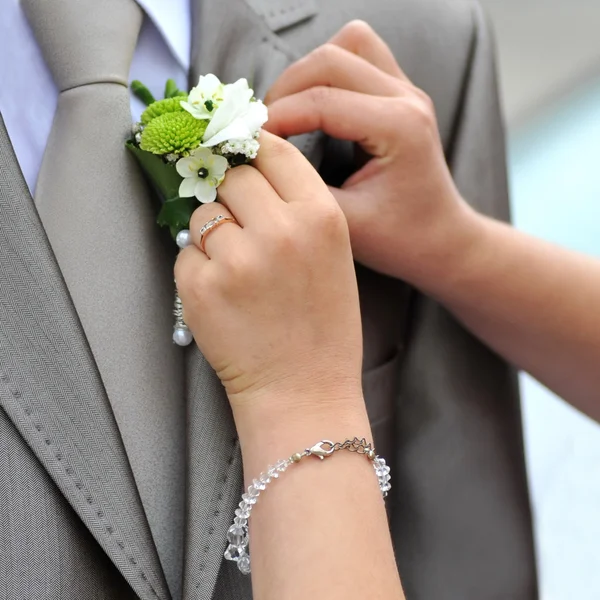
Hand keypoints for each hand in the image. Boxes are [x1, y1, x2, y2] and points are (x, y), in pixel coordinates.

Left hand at [175, 132, 362, 412]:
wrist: (304, 393)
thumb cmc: (323, 327)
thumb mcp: (332, 256)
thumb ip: (297, 209)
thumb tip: (248, 171)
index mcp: (321, 217)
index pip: (274, 150)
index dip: (252, 149)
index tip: (239, 153)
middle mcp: (280, 230)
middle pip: (232, 175)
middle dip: (231, 194)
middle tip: (241, 226)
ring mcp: (237, 259)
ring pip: (203, 213)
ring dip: (212, 233)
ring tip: (236, 271)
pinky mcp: (201, 286)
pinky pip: (186, 253)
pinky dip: (198, 268)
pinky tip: (223, 296)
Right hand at [264, 21, 479, 288]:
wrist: (440, 239)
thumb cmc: (400, 239)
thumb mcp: (346, 221)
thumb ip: (300, 186)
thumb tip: (258, 158)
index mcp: (399, 127)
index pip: (321, 101)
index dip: (276, 117)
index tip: (248, 142)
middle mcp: (407, 98)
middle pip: (330, 59)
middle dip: (286, 89)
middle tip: (265, 128)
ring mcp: (407, 89)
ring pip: (347, 44)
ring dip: (309, 71)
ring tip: (288, 110)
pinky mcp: (401, 92)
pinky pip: (359, 54)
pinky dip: (328, 71)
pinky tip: (314, 105)